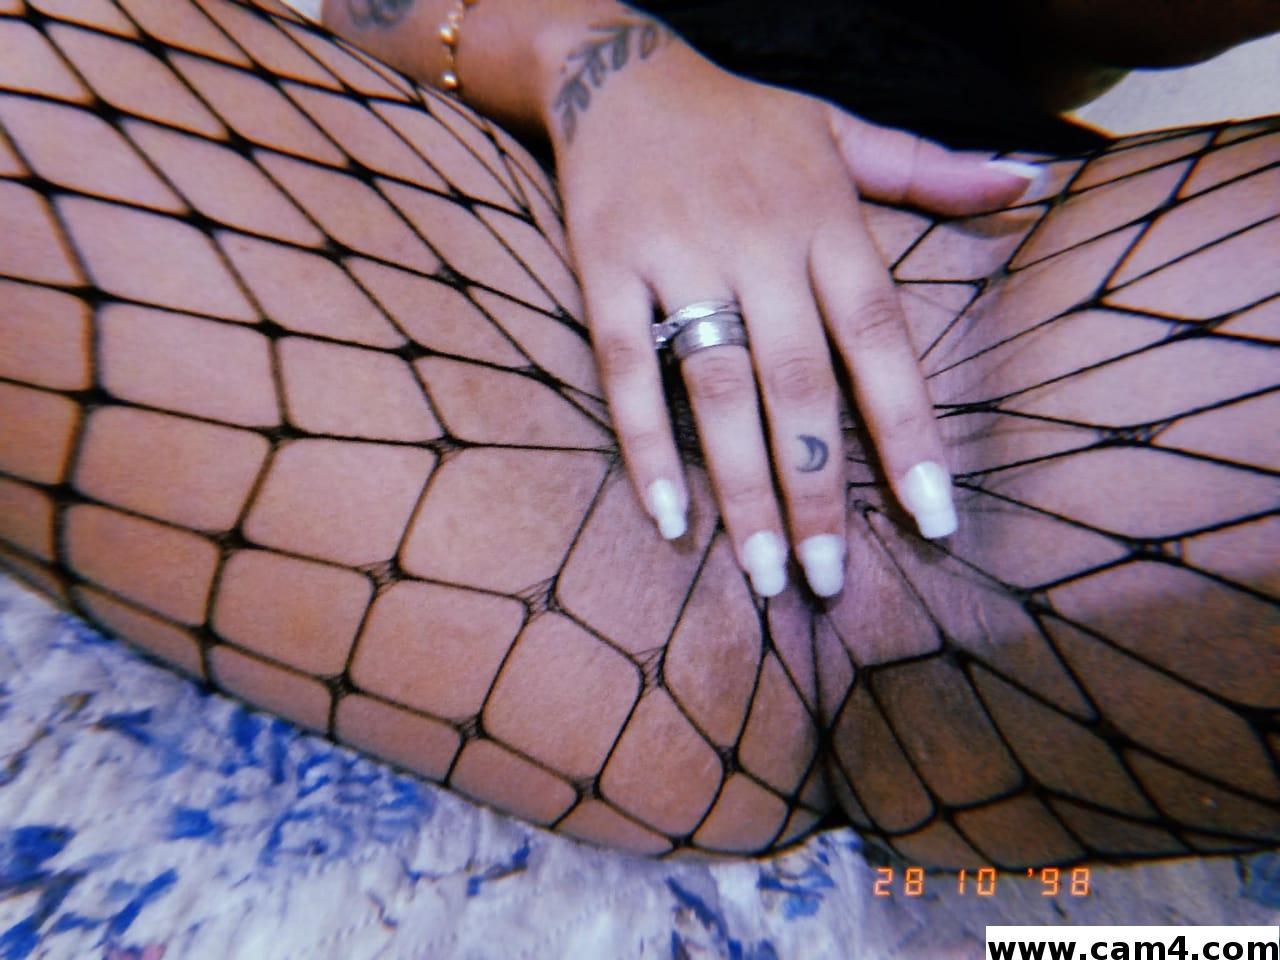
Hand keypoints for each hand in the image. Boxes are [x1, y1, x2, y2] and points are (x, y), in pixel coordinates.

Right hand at [550, 25, 1040, 598]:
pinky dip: (646, 444)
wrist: (620, 68)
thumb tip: (1025, 186)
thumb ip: (928, 169)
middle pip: (800, 383)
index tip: (935, 517)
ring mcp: (677, 256)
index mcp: (824, 219)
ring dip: (743, 488)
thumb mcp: (841, 129)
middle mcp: (757, 242)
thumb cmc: (742, 118)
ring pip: (719, 387)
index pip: (881, 337)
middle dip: (820, 488)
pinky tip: (668, 517)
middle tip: (832, 580)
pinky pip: (623, 367)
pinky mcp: (605, 268)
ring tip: (766, 573)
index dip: (910, 430)